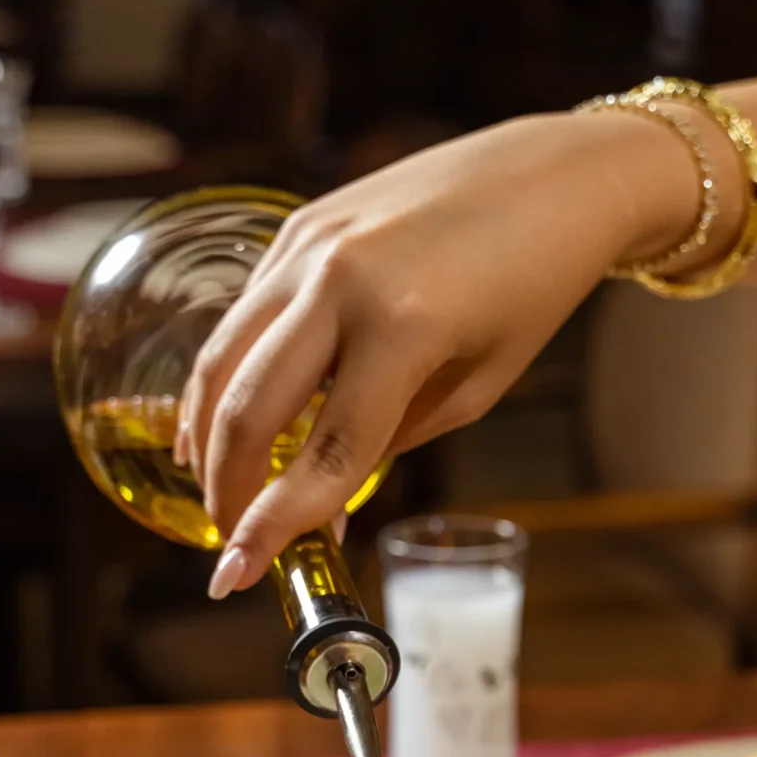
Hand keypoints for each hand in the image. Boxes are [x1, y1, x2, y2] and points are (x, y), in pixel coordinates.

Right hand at [177, 110, 698, 594]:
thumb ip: (391, 438)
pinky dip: (226, 376)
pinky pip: (244, 316)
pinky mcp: (297, 226)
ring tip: (214, 489)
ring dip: (207, 436)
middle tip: (229, 541)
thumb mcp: (474, 387)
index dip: (276, 527)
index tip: (238, 577)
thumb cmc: (529, 289)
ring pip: (224, 358)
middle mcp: (341, 279)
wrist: (548, 178)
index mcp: (404, 327)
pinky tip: (222, 418)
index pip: (325, 454)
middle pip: (249, 409)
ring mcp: (309, 245)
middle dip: (227, 489)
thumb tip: (321, 493)